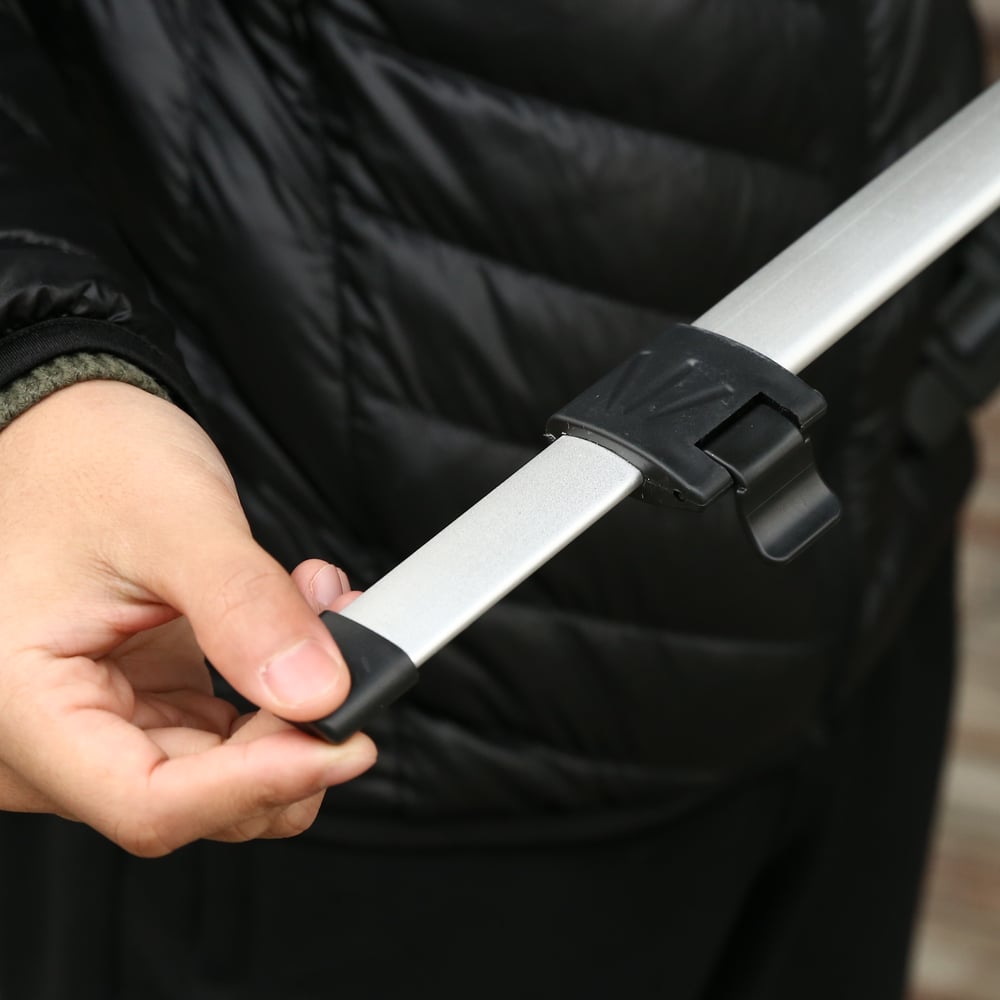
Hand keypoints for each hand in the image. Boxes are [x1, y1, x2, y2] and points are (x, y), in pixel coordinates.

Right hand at [0, 380, 374, 854]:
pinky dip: (273, 693)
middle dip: (288, 740)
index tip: (346, 743)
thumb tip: (319, 692)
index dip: (259, 784)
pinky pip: (219, 734)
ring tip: (323, 616)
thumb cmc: (85, 460)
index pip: (149, 803)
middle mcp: (44, 734)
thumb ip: (244, 609)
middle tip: (348, 660)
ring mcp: (93, 722)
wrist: (63, 428)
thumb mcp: (172, 520)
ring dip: (290, 711)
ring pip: (217, 775)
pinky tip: (298, 628)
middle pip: (190, 800)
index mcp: (20, 705)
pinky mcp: (136, 701)